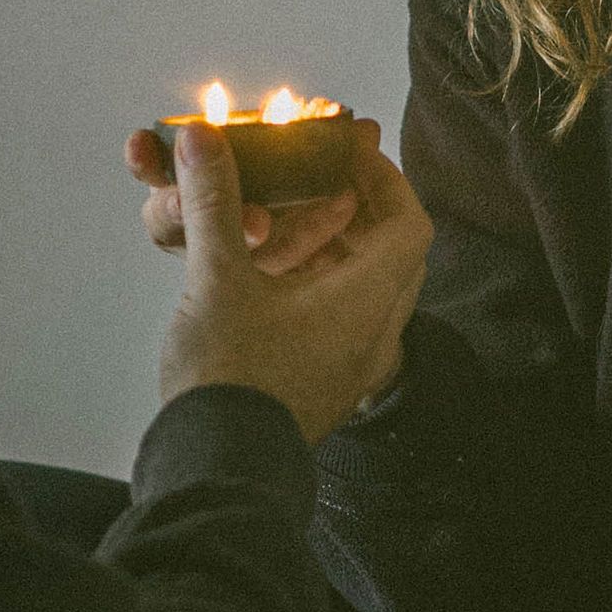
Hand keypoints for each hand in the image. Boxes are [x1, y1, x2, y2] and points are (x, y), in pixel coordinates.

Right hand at [158, 119, 428, 443]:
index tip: (348, 153)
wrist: (215, 470)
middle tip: (318, 181)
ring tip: (286, 222)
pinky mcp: (326, 386)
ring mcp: (353, 368)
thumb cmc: (227, 380)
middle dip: (357, 211)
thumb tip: (203, 140)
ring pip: (366, 290)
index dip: (383, 179)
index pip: (408, 224)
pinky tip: (271, 276)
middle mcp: (374, 337)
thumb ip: (213, 203)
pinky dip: (318, 286)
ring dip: (335, 249)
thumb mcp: (217, 279)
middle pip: (391, 255)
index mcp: (366, 305)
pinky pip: (343, 321)